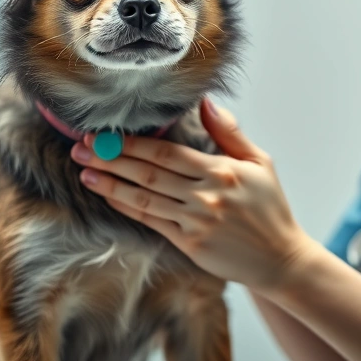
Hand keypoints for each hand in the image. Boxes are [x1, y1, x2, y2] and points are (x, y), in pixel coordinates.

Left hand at [70, 98, 314, 290]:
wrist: (280, 258)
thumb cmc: (270, 207)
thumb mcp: (259, 163)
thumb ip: (229, 132)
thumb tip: (205, 102)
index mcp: (221, 170)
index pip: (167, 153)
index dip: (131, 144)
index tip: (104, 134)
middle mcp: (206, 196)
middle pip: (148, 173)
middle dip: (109, 160)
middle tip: (80, 148)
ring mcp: (196, 222)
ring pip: (144, 198)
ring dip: (110, 185)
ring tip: (85, 173)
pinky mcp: (190, 244)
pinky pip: (152, 222)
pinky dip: (128, 208)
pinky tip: (109, 197)